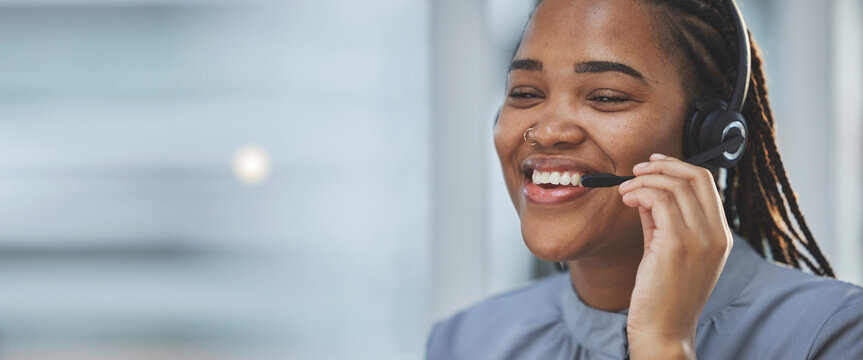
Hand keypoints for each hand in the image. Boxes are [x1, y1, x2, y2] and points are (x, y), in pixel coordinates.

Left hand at [617, 153, 732, 359]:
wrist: (663, 331)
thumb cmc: (663, 294)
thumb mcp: (667, 249)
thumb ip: (661, 219)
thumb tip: (646, 189)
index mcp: (720, 236)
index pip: (707, 183)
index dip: (678, 166)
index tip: (653, 163)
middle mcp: (716, 235)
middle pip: (696, 177)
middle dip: (662, 165)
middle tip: (636, 169)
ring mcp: (699, 240)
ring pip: (674, 186)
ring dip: (644, 180)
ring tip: (624, 190)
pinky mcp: (676, 245)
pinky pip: (658, 200)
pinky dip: (639, 192)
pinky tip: (626, 200)